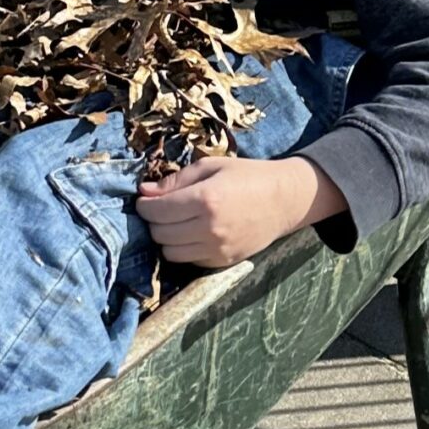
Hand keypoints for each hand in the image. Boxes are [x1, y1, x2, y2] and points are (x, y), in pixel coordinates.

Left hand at [136, 156, 343, 267]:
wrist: (284, 200)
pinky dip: (184, 249)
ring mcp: (217, 249)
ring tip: (177, 222)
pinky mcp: (223, 262)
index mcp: (205, 199)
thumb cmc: (248, 176)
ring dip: (167, 238)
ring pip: (170, 252)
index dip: (144, 205)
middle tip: (162, 208)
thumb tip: (144, 190)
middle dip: (154, 220)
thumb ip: (176, 180)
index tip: (146, 199)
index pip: (156, 211)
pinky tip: (194, 233)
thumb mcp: (211, 166)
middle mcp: (209, 228)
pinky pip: (189, 261)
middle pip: (159, 233)